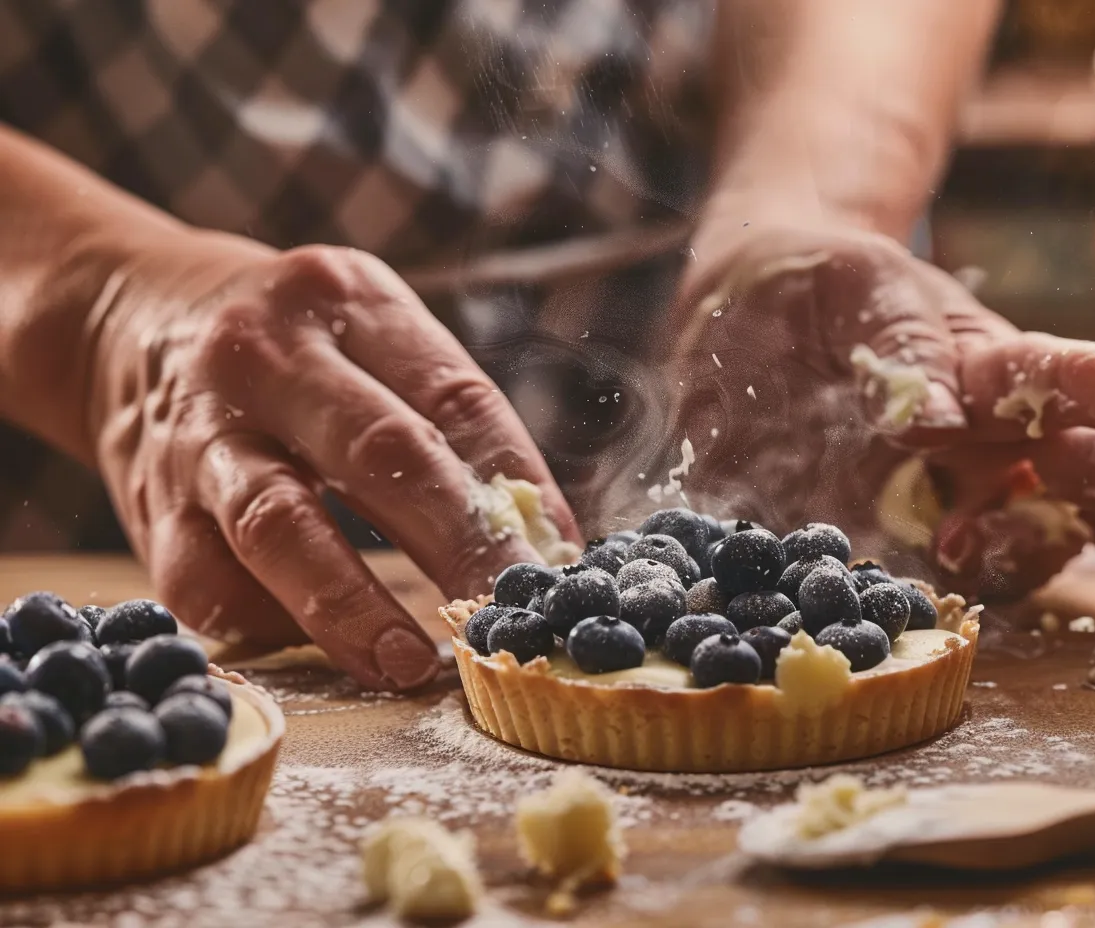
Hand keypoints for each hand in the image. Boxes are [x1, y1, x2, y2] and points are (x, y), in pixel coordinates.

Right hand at [86, 236, 579, 687]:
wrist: (127, 320)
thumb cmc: (293, 345)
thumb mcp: (368, 333)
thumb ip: (446, 417)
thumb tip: (539, 532)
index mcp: (347, 300)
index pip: (455, 397)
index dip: (517, 483)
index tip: (557, 558)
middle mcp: (268, 357)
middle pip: (382, 454)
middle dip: (458, 544)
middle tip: (508, 615)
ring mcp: (202, 432)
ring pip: (281, 527)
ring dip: (353, 607)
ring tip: (409, 663)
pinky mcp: (152, 506)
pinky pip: (210, 584)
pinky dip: (273, 623)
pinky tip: (320, 647)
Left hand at [639, 203, 1094, 625]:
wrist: (746, 320)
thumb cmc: (815, 288)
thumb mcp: (852, 289)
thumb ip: (898, 346)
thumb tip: (938, 419)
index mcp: (980, 366)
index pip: (1047, 378)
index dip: (1090, 386)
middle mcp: (983, 443)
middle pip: (1080, 473)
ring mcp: (943, 503)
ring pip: (1031, 541)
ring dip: (1087, 567)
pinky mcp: (888, 548)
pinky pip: (944, 587)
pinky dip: (977, 609)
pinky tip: (994, 631)